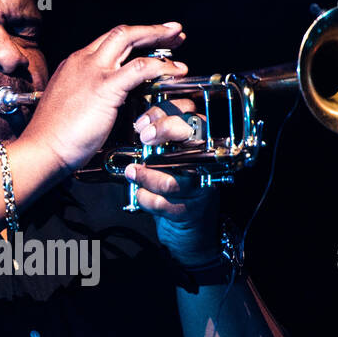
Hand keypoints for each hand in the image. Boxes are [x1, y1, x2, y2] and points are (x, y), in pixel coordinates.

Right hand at [24, 22, 187, 171]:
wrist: (41, 150)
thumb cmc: (53, 137)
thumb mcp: (70, 107)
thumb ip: (87, 97)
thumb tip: (104, 103)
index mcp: (74, 64)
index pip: (108, 42)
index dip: (133, 38)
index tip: (149, 41)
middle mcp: (83, 61)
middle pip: (121, 33)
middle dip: (150, 30)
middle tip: (172, 32)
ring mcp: (93, 71)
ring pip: (129, 39)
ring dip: (157, 38)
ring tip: (178, 42)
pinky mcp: (104, 88)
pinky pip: (140, 68)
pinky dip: (161, 66)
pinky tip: (174, 71)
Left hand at [123, 99, 220, 266]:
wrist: (189, 224)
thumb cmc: (173, 183)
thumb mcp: (166, 154)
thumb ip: (156, 138)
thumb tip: (135, 125)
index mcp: (198, 140)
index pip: (189, 113)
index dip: (165, 112)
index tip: (142, 122)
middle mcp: (205, 159)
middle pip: (191, 136)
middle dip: (165, 131)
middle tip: (145, 138)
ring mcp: (200, 185)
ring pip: (172, 179)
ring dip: (146, 176)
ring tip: (132, 172)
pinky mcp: (191, 209)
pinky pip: (164, 203)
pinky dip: (146, 199)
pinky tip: (140, 194)